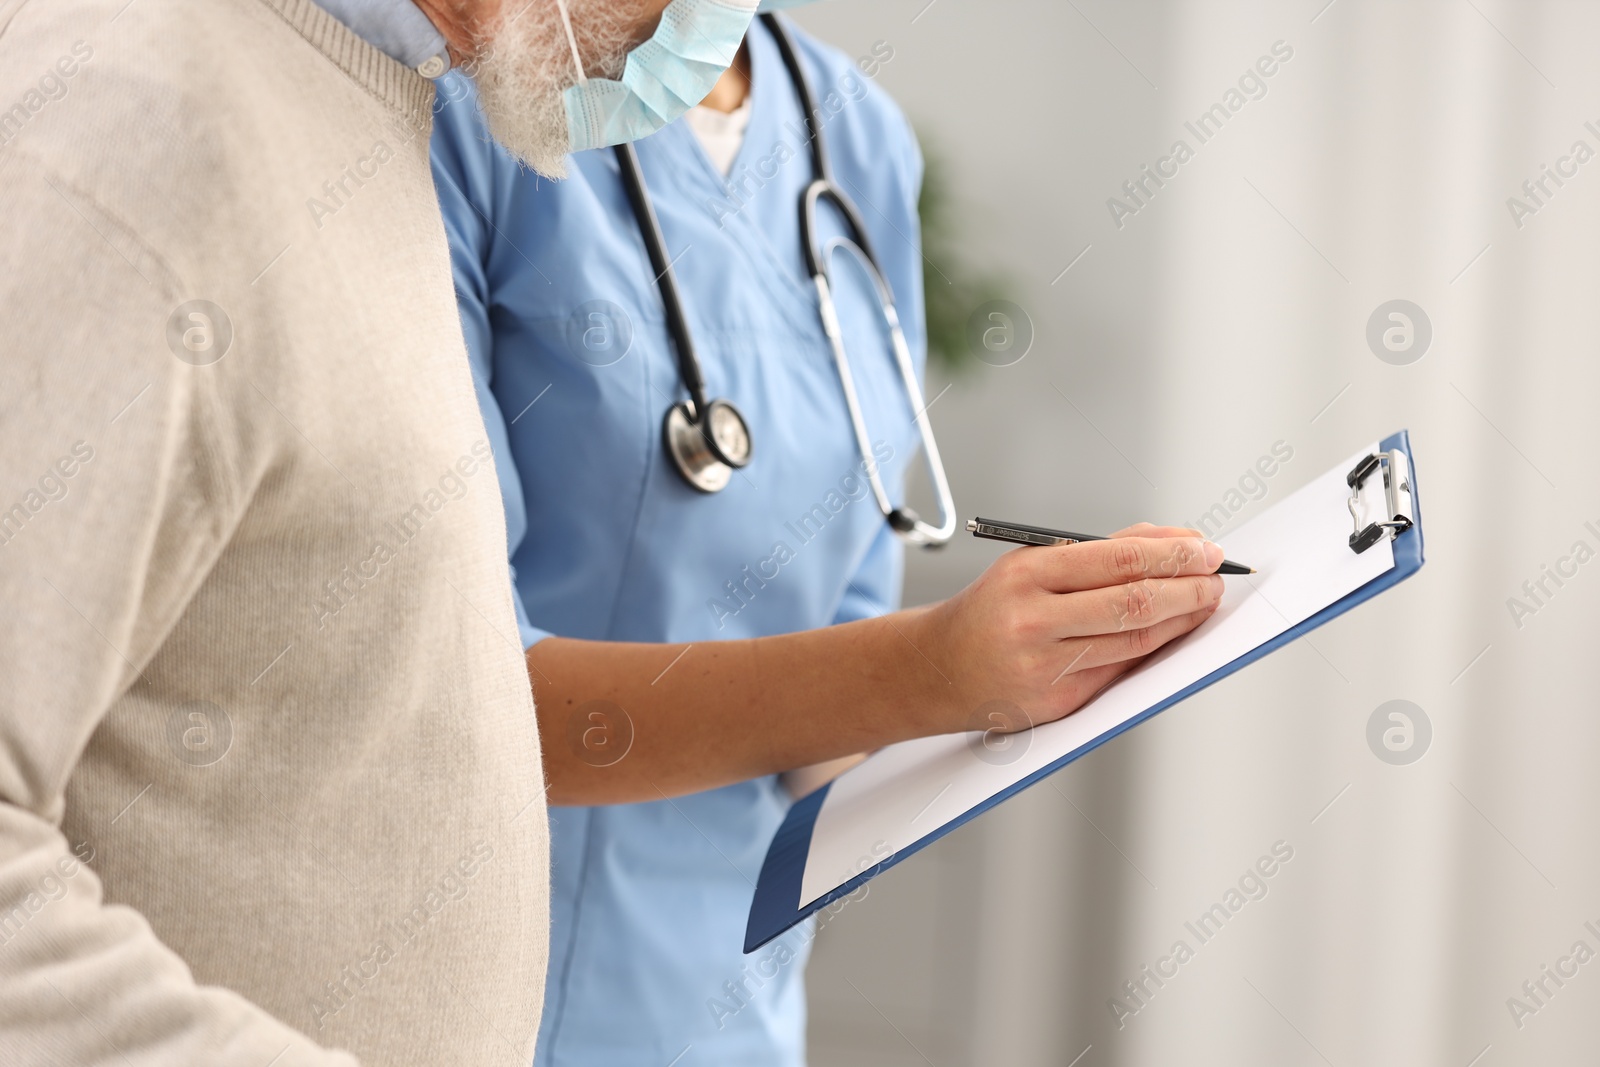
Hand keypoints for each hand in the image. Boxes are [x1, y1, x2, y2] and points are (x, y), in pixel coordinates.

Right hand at [910, 524, 1224, 733]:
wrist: (937, 669)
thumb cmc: (991, 609)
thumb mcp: (1027, 564)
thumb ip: (1095, 553)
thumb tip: (1170, 542)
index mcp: (1024, 575)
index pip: (1116, 560)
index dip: (1171, 555)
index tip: (1207, 549)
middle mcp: (1032, 622)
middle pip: (1133, 603)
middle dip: (1187, 587)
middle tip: (1217, 575)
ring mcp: (1043, 668)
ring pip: (1134, 641)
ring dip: (1182, 620)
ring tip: (1205, 601)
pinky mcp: (1055, 703)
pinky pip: (1119, 672)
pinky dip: (1154, 649)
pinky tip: (1172, 633)